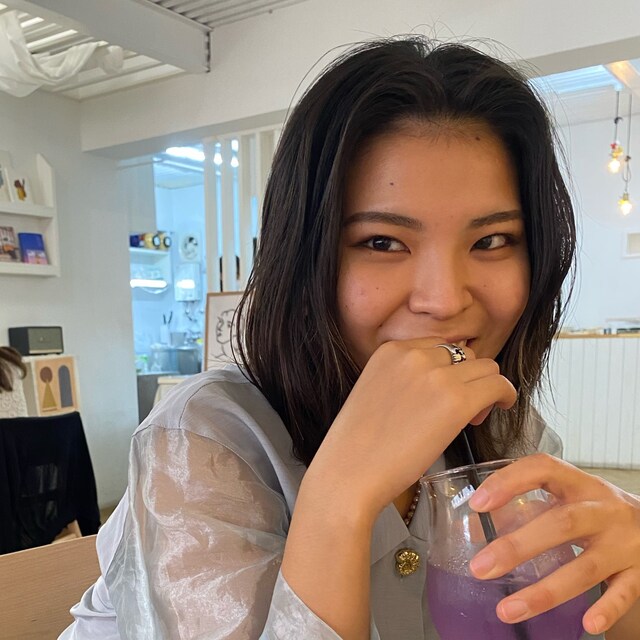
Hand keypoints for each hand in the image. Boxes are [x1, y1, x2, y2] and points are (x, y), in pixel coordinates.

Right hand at [306, 338, 516, 517]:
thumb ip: (404, 379)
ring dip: (486, 388)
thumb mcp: (375, 392)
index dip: (448, 371)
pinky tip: (500, 408)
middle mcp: (414, 355)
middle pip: (464, 355)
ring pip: (486, 367)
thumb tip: (439, 385)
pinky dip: (505, 396)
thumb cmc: (358, 446)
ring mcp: (436, 375)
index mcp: (391, 350)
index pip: (438, 347)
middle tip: (462, 411)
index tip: (444, 396)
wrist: (349, 474)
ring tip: (472, 416)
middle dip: (468, 379)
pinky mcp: (456, 400)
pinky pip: (498, 385)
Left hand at [468, 454, 639, 634]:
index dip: (508, 482)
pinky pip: (623, 593)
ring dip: (544, 591)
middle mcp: (602, 509)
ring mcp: (623, 542)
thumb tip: (473, 530)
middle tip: (481, 567)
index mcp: (578, 483)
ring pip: (585, 567)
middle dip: (518, 547)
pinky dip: (606, 609)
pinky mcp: (639, 572)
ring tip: (508, 609)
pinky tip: (586, 624)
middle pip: (561, 524)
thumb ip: (525, 509)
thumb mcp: (565, 497)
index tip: (477, 503)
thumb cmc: (594, 508)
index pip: (542, 469)